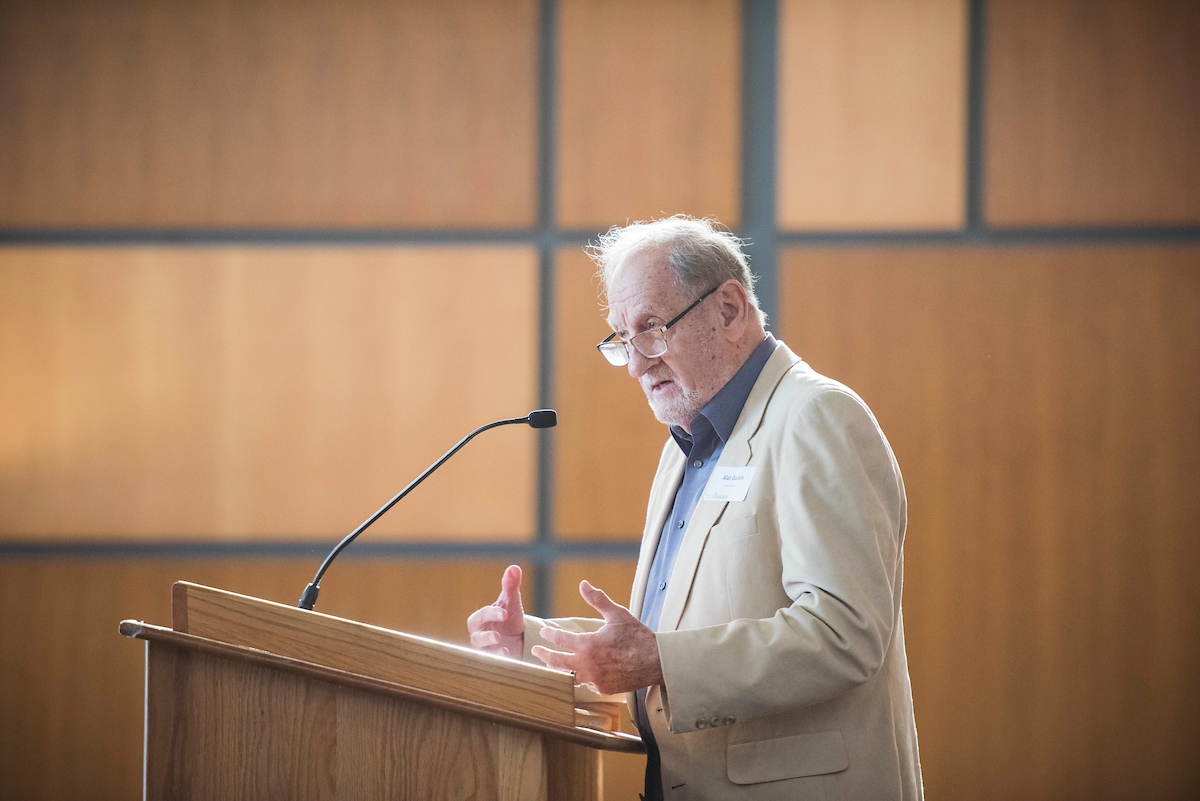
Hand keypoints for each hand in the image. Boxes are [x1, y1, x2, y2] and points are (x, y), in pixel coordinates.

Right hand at [466, 564, 524, 657]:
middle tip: (497, 637)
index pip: (482, 615)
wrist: (517, 638)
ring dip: (492, 654)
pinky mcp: (494, 663)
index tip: (504, 613)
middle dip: (485, 637)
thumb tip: (514, 567)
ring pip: (483, 654)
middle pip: (476, 637)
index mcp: (480, 619)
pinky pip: (492, 665)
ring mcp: (485, 651)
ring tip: (503, 652)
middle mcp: (479, 636)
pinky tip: (509, 660)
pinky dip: (500, 664)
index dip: (491, 614)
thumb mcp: (511, 602)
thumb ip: (510, 586)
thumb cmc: (509, 617)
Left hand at [531, 580, 663, 694]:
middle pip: (556, 662)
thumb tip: (583, 583)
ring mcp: (594, 680)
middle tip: (536, 651)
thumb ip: (597, 599)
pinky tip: (577, 674)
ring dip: (558, 670)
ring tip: (551, 665)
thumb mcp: (617, 614)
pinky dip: (579, 678)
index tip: (544, 632)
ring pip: (568, 677)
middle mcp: (586, 665)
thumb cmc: (637, 636)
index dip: (549, 635)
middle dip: (544, 656)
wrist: (656, 662)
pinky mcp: (603, 689)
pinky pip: (585, 684)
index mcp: (587, 644)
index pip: (560, 640)